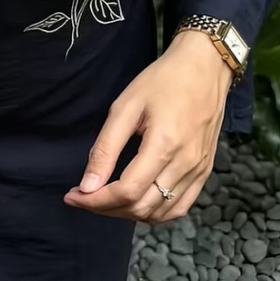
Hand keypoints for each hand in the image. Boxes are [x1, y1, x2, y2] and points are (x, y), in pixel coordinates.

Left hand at [64, 30, 232, 221]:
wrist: (206, 67)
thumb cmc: (163, 81)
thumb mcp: (125, 107)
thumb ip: (105, 148)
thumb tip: (87, 185)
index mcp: (165, 144)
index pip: (127, 191)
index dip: (96, 200)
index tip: (73, 195)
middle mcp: (186, 163)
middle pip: (141, 207)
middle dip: (106, 208)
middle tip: (84, 195)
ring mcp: (199, 170)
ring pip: (159, 213)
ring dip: (128, 213)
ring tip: (105, 199)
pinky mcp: (205, 171)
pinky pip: (179, 207)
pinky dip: (154, 213)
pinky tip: (135, 202)